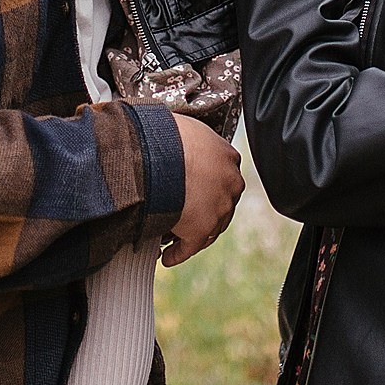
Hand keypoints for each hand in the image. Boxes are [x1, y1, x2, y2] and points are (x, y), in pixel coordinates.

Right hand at [162, 113, 242, 265]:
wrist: (154, 153)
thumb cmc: (162, 135)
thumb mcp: (183, 128)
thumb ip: (187, 139)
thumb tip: (168, 138)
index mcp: (227, 156)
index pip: (223, 176)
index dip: (207, 186)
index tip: (196, 191)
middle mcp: (230, 183)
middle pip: (221, 204)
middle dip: (204, 211)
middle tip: (185, 216)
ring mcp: (218, 208)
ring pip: (211, 227)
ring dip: (194, 234)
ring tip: (174, 238)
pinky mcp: (201, 229)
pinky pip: (191, 246)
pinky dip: (179, 253)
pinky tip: (168, 257)